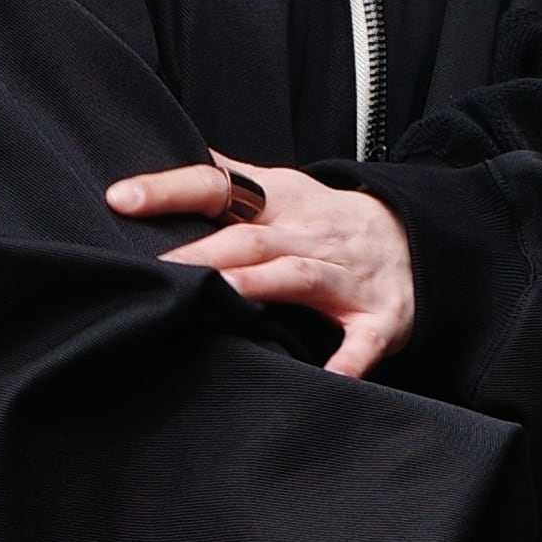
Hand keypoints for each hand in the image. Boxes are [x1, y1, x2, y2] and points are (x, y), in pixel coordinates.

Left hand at [106, 160, 414, 380]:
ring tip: (220, 298)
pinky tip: (330, 379)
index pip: (218, 185)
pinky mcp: (381, 316)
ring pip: (299, 277)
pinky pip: (365, 340)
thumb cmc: (331, 223)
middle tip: (155, 268)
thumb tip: (163, 163)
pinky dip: (350, 360)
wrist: (420, 241)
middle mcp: (311, 234)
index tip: (120, 199)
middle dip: (204, 252)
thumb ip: (228, 184)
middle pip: (251, 238)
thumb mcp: (285, 191)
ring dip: (260, 286)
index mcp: (282, 201)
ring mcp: (347, 276)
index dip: (170, 190)